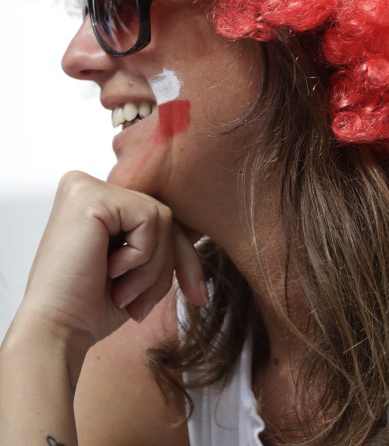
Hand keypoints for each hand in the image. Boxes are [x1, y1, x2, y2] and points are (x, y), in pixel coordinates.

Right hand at [18, 171, 206, 355]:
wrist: (55, 333)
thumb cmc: (89, 306)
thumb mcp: (139, 267)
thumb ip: (161, 239)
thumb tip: (201, 226)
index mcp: (95, 201)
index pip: (157, 216)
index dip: (181, 256)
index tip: (197, 294)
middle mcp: (87, 186)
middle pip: (163, 214)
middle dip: (171, 265)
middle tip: (144, 306)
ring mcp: (86, 187)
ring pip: (161, 216)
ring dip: (152, 267)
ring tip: (122, 292)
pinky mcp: (89, 195)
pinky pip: (149, 217)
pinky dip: (141, 256)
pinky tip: (110, 272)